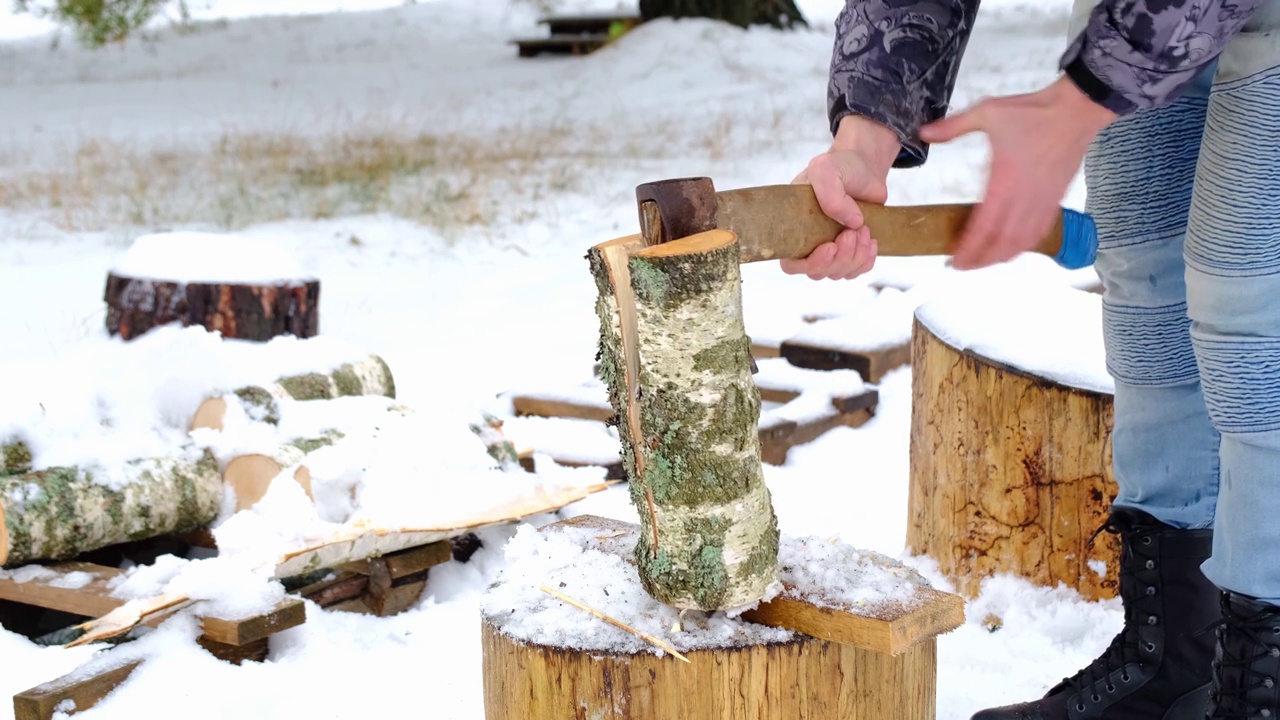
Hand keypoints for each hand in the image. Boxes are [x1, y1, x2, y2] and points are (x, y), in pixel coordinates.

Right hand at [783, 115, 898, 279]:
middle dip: (840, 258)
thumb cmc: (839, 166)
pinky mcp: (851, 251)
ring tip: (864, 229)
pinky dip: (866, 261)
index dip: (810, 263)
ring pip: (838, 273)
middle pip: (818, 272)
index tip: (830, 246)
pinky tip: (872, 242)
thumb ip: (830, 195)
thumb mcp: (826, 170)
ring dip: (855, 256)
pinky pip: (856, 270)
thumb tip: (851, 224)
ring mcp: (830, 249)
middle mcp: (808, 243)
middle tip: (854, 231)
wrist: (864, 167)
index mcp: (793, 228)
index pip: (791, 264)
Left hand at [918, 75, 1117, 269]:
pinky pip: (1039, 231)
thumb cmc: (1034, 112)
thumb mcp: (987, 113)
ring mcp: (1042, 201)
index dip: (969, 249)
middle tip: (962, 266)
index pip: (983, 228)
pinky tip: (1013, 248)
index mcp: (1004, 182)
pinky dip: (1024, 245)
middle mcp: (1024, 198)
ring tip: (983, 262)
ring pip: (1021, 242)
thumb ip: (953, 127)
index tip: (954, 260)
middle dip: (981, 260)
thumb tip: (923, 132)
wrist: (1076, 109)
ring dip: (1001, 256)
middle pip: (1001, 244)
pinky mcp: (1055, 199)